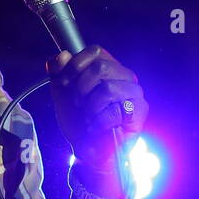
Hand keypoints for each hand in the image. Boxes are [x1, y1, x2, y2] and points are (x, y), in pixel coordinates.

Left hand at [45, 44, 147, 171]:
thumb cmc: (78, 119)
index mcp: (107, 66)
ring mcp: (134, 92)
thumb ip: (59, 72)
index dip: (76, 65)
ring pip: (108, 88)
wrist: (86, 148)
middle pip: (101, 67)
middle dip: (81, 88)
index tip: (65, 83)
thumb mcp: (62, 93)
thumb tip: (62, 56)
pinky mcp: (139, 111)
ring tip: (89, 115)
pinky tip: (95, 127)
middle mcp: (124, 75)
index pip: (95, 51)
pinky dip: (98, 122)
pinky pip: (115, 110)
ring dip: (91, 106)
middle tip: (78, 103)